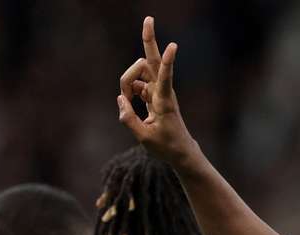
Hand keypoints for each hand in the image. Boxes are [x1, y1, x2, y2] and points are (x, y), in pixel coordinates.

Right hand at [118, 17, 197, 166]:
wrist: (179, 150)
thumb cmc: (165, 146)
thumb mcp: (144, 138)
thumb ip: (128, 119)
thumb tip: (120, 99)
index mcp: (164, 102)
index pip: (165, 78)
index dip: (168, 62)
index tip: (174, 45)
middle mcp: (162, 91)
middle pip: (152, 60)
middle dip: (149, 40)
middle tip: (148, 18)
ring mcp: (157, 90)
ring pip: (138, 71)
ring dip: (127, 80)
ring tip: (125, 101)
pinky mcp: (153, 93)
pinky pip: (135, 83)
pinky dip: (128, 90)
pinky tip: (128, 102)